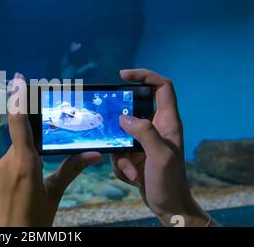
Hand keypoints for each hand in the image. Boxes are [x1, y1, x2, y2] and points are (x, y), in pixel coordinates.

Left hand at [0, 73, 102, 226]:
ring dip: (16, 168)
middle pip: (19, 147)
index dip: (19, 100)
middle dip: (28, 156)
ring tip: (21, 193)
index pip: (20, 125)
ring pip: (7, 160)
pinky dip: (3, 177)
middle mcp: (4, 165)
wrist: (6, 244)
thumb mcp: (54, 195)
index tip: (18, 80)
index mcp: (26, 166)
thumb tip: (94, 154)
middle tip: (34, 178)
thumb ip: (71, 170)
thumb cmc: (34, 221)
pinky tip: (8, 195)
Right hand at [111, 69, 215, 226]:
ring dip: (120, 154)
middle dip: (119, 123)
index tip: (123, 75)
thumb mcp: (160, 156)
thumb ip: (144, 132)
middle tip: (111, 130)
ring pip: (121, 134)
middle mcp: (156, 127)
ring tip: (132, 169)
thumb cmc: (170, 182)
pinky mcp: (135, 154)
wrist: (168, 206)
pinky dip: (121, 165)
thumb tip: (123, 117)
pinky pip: (118, 151)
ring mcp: (144, 141)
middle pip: (133, 110)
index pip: (161, 87)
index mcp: (168, 122)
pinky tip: (132, 177)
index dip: (145, 76)